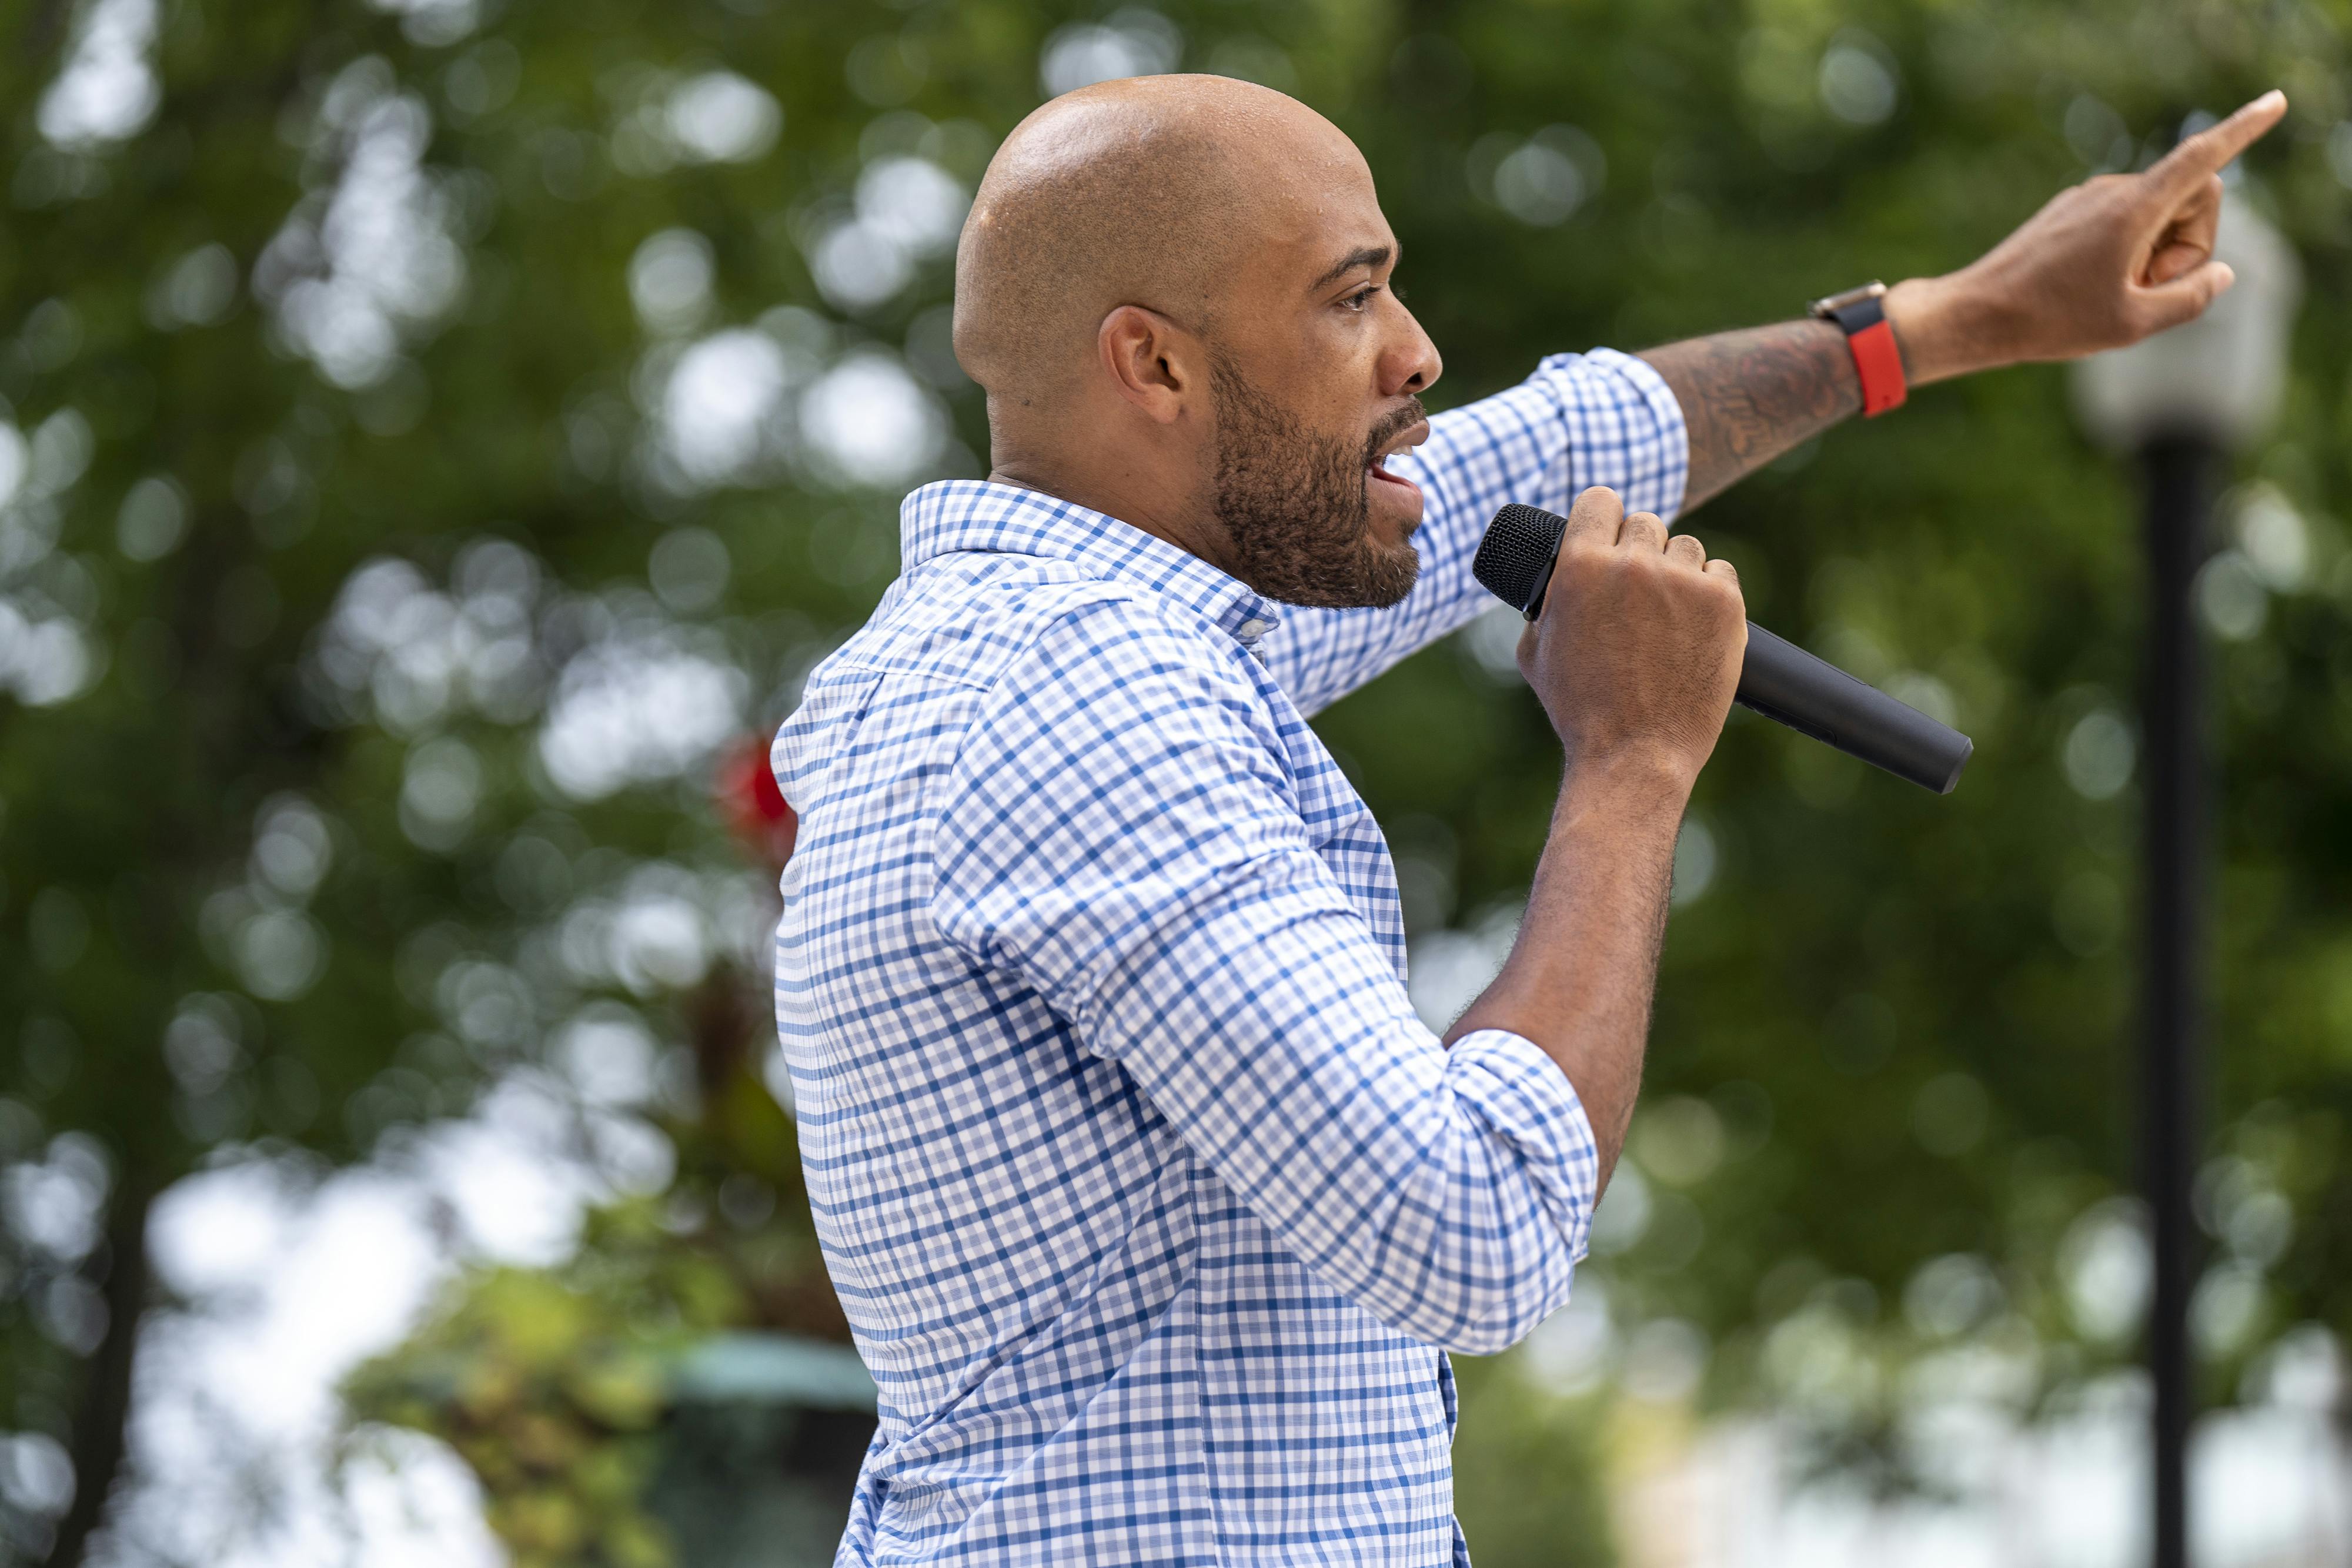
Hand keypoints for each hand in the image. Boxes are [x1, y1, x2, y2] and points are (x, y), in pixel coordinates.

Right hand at [1516, 486, 1745, 790]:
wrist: (1634, 753)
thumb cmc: (1579, 708)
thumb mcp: (1535, 649)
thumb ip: (1546, 601)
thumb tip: (1556, 580)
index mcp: (1581, 566)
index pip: (1601, 500)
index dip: (1603, 517)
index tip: (1608, 534)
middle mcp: (1634, 564)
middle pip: (1645, 522)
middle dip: (1639, 551)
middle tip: (1636, 592)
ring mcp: (1684, 582)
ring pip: (1685, 547)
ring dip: (1676, 571)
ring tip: (1665, 616)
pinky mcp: (1725, 603)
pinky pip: (1720, 572)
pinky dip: (1709, 593)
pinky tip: (1693, 624)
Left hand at [1887, 90, 2287, 383]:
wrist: (1974, 315)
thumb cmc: (2049, 322)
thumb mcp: (2133, 324)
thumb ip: (2191, 297)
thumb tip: (2219, 273)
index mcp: (2133, 208)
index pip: (2202, 159)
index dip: (2244, 131)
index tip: (2274, 104)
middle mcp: (2113, 190)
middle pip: (2192, 197)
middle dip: (2189, 242)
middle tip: (2148, 288)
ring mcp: (2089, 197)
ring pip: (2158, 214)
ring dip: (2155, 253)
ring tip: (2111, 292)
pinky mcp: (2071, 211)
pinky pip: (2125, 222)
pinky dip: (2127, 253)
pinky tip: (2090, 287)